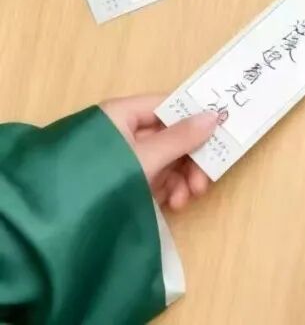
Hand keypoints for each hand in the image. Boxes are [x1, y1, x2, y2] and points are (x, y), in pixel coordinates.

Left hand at [100, 95, 217, 210]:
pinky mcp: (120, 184)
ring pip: (164, 160)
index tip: (218, 133)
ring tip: (185, 199)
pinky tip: (173, 204)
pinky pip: (153, 179)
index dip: (194, 117)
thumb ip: (180, 137)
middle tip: (203, 181)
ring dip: (181, 178)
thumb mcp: (144, 158)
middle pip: (169, 136)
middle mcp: (122, 133)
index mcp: (122, 115)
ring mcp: (121, 160)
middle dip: (189, 159)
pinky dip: (167, 190)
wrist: (56, 228)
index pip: (168, 106)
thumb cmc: (100, 180)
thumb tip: (214, 115)